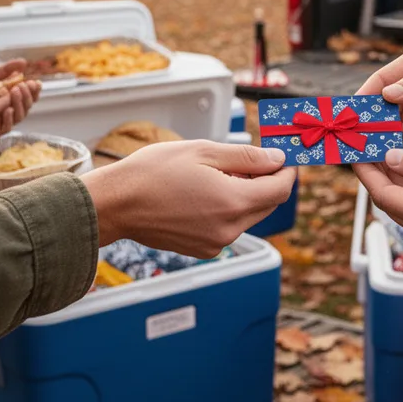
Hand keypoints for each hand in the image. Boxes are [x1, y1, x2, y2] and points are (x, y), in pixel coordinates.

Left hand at [0, 60, 42, 137]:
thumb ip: (5, 69)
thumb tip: (23, 62)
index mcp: (11, 100)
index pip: (29, 98)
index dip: (34, 92)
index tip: (35, 83)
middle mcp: (8, 113)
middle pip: (24, 110)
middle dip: (25, 98)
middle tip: (21, 87)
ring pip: (14, 122)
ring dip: (15, 110)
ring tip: (11, 100)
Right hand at [0, 80, 16, 157]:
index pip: (6, 102)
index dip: (15, 92)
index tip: (21, 83)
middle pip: (8, 114)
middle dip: (17, 100)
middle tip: (23, 89)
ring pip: (4, 125)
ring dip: (11, 112)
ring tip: (14, 99)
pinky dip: (1, 123)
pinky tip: (0, 113)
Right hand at [80, 141, 296, 258]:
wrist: (115, 204)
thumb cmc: (152, 173)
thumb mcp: (203, 152)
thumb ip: (246, 157)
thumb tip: (277, 160)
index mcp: (232, 202)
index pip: (280, 189)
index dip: (287, 170)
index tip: (285, 156)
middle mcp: (229, 229)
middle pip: (267, 204)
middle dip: (267, 181)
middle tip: (253, 159)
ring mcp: (216, 243)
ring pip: (248, 215)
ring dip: (246, 194)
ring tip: (220, 172)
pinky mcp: (203, 249)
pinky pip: (229, 226)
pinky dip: (228, 208)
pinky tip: (207, 192)